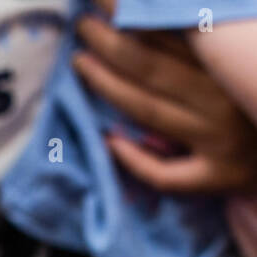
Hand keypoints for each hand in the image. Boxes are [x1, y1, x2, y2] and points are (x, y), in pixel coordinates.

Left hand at [73, 3, 256, 193]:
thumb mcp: (240, 66)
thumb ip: (207, 42)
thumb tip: (165, 15)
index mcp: (233, 64)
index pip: (177, 29)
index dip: (138, 13)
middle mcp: (226, 98)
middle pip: (154, 68)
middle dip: (112, 42)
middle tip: (83, 24)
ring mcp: (220, 139)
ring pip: (150, 111)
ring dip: (108, 86)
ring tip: (79, 61)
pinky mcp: (216, 176)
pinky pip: (166, 173)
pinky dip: (133, 159)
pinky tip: (108, 141)